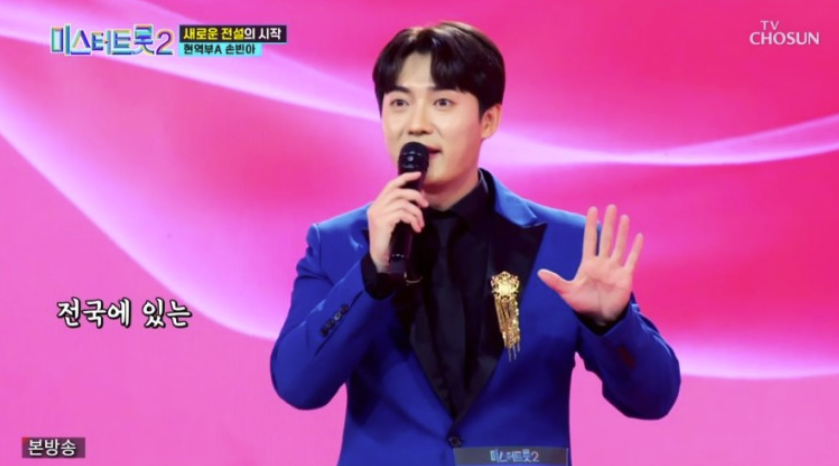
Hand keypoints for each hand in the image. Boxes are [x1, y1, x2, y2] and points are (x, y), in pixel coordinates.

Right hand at [366, 172, 428, 272]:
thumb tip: (419, 196)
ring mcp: (377, 214)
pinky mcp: (382, 222)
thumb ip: (401, 208)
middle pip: (398, 191)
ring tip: (421, 223)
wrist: (380, 258)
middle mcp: (375, 207)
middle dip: (415, 195)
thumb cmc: (389, 241)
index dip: (405, 177)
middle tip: (425, 205)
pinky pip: (403, 214)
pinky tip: (416, 229)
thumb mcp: (394, 221)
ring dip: (417, 213)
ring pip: (403, 203)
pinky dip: (413, 220)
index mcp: (377, 204)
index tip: (418, 175)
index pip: (391, 185)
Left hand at [538, 205, 642, 323]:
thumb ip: (555, 282)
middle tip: (612, 207)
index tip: (592, 210)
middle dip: (609, 223)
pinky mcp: (625, 276)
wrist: (600, 317)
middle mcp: (602, 263)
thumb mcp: (567, 292)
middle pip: (606, 239)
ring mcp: (614, 268)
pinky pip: (631, 260)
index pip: (589, 240)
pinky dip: (635, 249)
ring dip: (622, 232)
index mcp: (588, 264)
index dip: (590, 226)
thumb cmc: (583, 304)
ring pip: (619, 246)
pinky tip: (639, 236)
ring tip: (624, 217)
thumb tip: (539, 273)